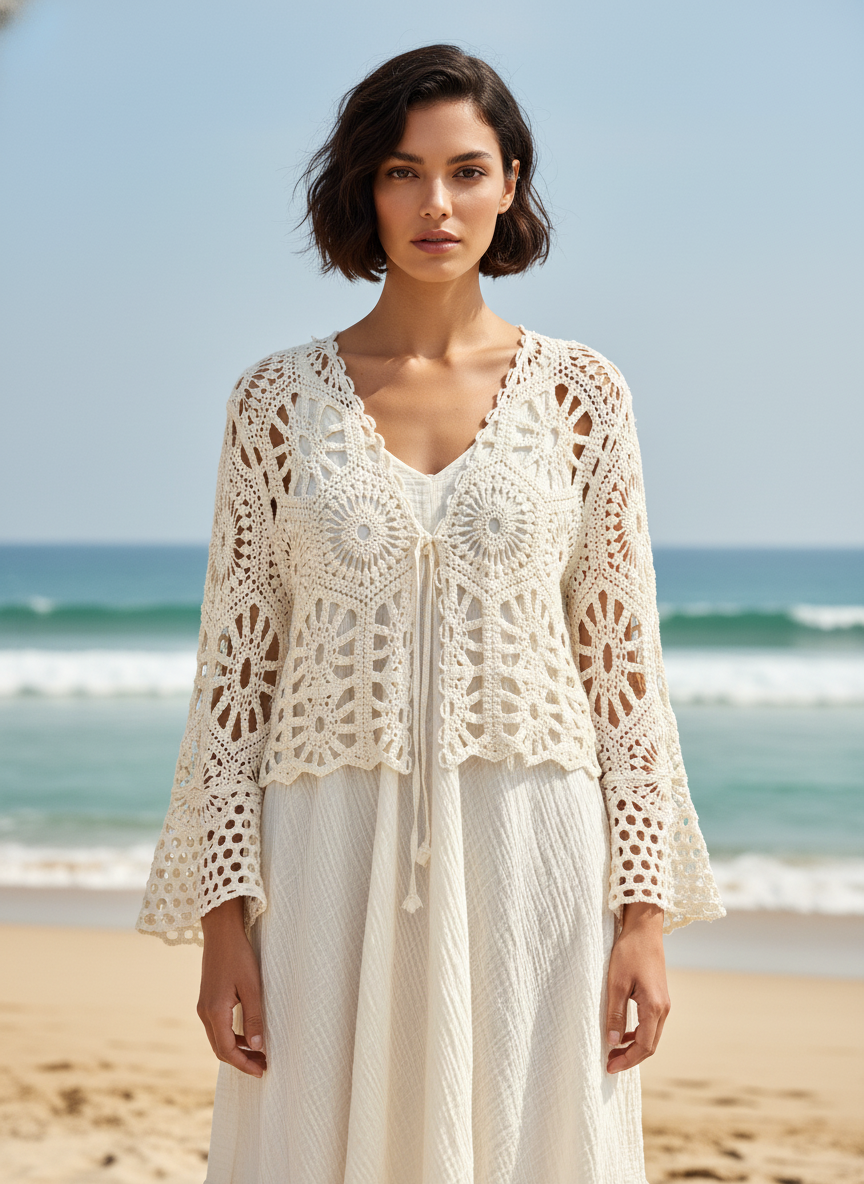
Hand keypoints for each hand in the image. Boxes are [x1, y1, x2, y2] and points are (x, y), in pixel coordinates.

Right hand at [198, 897, 266, 1077]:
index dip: (244, 1064)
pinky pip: (217, 1028)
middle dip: (241, 1061)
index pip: (227, 1050)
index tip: (262, 1070)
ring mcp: (203, 1007)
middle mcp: (204, 1013)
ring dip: (237, 1049)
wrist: (221, 933)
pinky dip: (232, 1037)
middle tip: (263, 1066)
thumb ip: (254, 1017)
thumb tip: (258, 1046)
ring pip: (218, 1039)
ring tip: (259, 1053)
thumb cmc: (239, 956)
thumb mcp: (252, 987)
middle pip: (220, 1049)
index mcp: (214, 1012)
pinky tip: (248, 1035)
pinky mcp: (207, 1000)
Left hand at [605, 902, 669, 1073]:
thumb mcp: (616, 983)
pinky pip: (651, 1024)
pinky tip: (624, 1033)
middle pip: (650, 1045)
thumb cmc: (629, 953)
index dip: (627, 1060)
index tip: (609, 1068)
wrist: (644, 929)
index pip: (644, 1046)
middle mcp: (663, 1008)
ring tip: (613, 1052)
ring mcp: (663, 1003)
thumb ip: (615, 1014)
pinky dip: (638, 1034)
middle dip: (630, 1058)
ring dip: (634, 1047)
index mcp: (654, 1007)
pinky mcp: (659, 996)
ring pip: (651, 1035)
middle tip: (609, 1064)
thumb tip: (613, 1042)